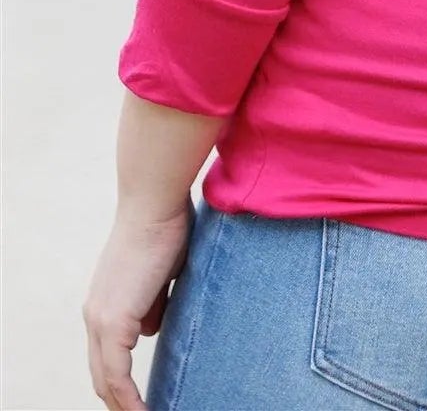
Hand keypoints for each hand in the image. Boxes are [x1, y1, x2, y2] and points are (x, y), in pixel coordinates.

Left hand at [82, 197, 194, 408]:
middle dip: (121, 402)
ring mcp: (101, 319)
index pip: (106, 357)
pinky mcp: (114, 321)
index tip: (140, 402)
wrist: (154, 203)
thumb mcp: (159, 275)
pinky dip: (130, 399)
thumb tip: (151, 329)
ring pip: (106, 380)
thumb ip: (152, 304)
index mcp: (103, 304)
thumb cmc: (164, 228)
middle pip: (101, 376)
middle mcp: (94, 316)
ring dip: (125, 405)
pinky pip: (118, 375)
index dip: (120, 383)